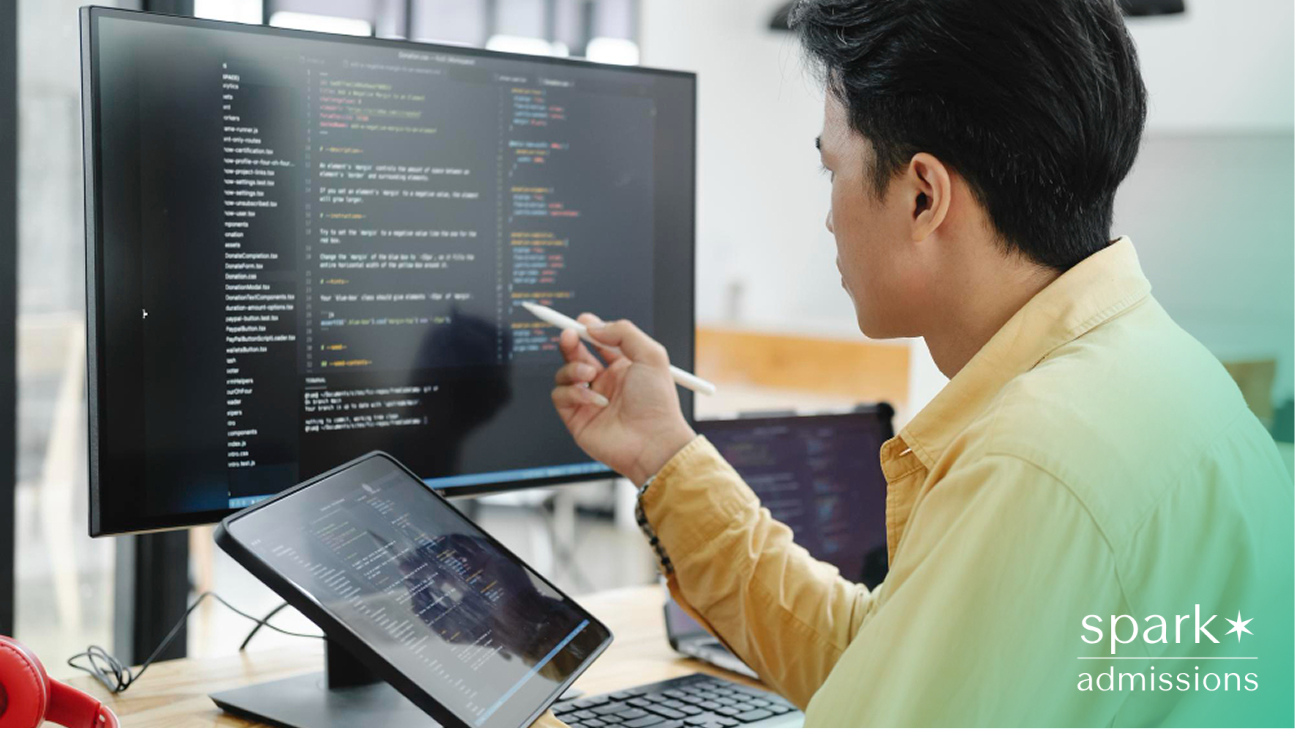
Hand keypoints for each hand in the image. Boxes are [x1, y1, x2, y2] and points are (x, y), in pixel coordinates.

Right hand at [550, 315, 695, 484]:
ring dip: (573, 367)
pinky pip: (560, 395)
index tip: (581, 321)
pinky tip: (595, 400)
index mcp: (624, 367)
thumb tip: (592, 327)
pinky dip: (574, 392)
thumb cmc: (657, 402)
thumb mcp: (651, 355)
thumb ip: (623, 332)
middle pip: (576, 354)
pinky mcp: (576, 418)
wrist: (653, 442)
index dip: (588, 330)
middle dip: (569, 342)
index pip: (599, 342)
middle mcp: (605, 383)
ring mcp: (589, 400)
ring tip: (590, 373)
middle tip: (568, 335)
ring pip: (564, 373)